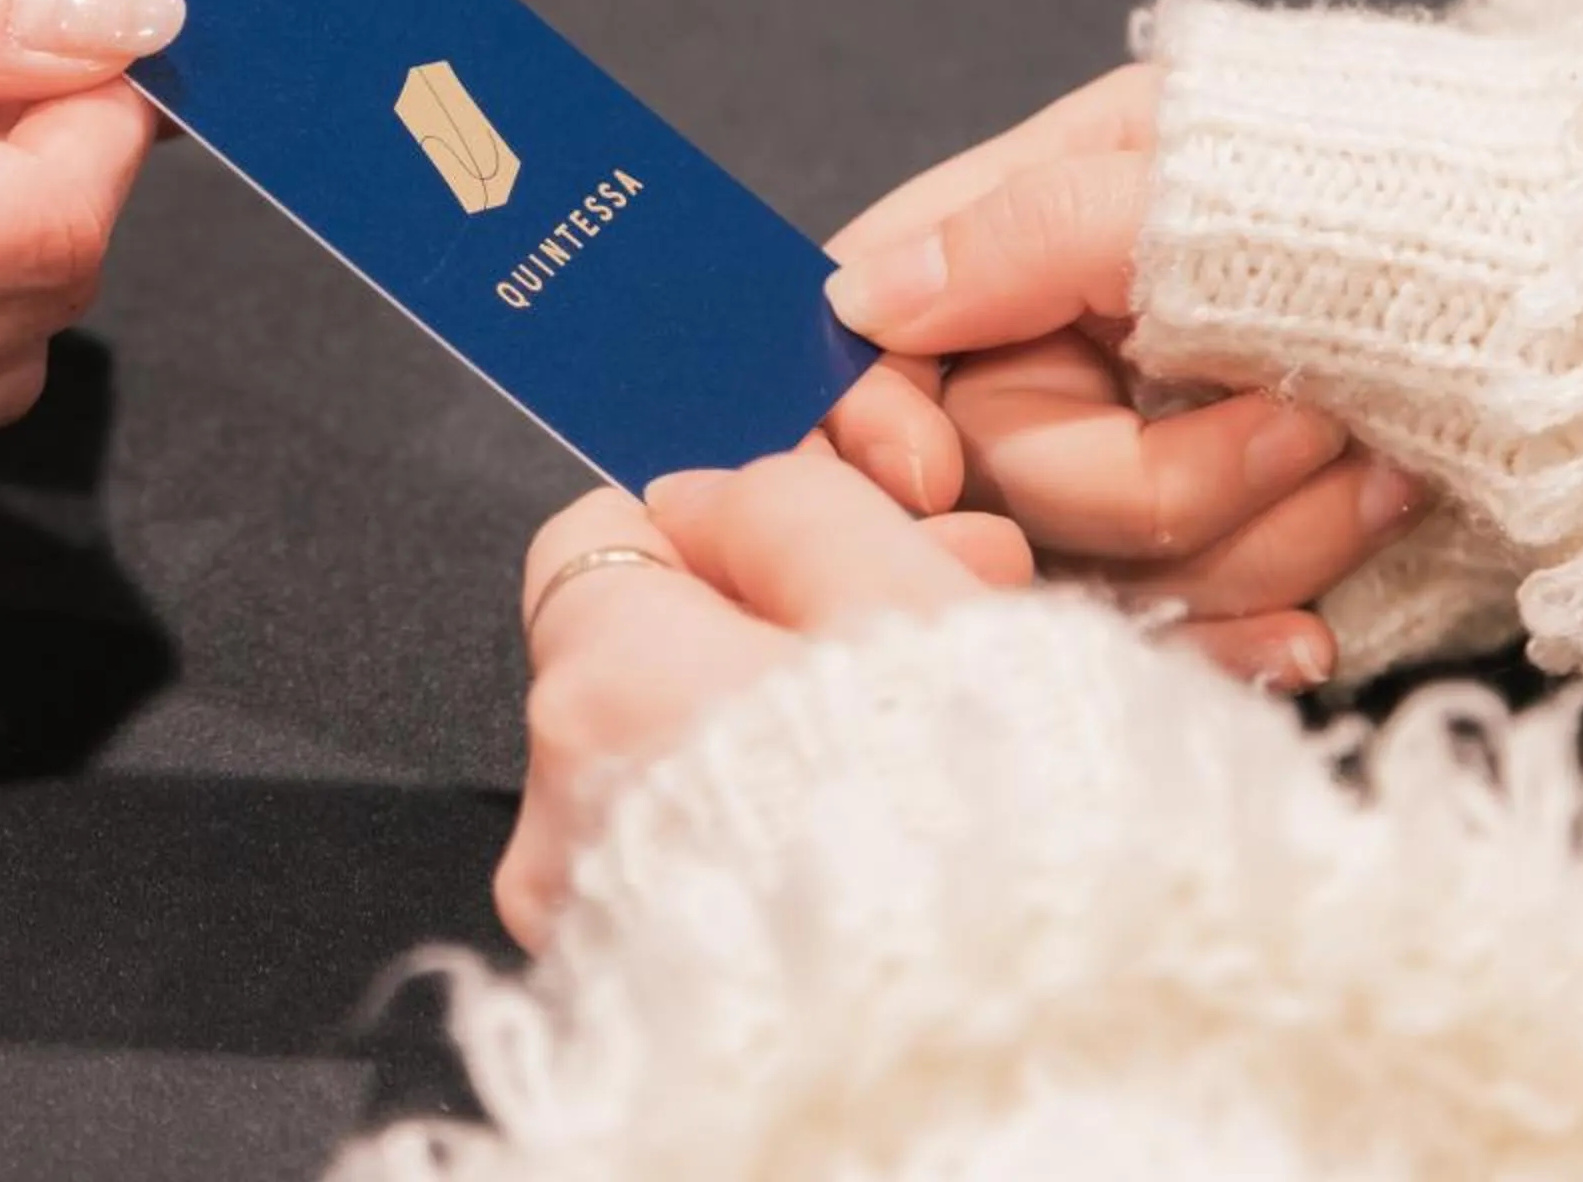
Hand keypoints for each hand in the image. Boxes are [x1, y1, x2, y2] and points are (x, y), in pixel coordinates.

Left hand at [498, 455, 1026, 949]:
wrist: (1018, 1088)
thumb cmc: (975, 852)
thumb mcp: (905, 603)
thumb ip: (792, 509)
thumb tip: (727, 493)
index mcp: (605, 682)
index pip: (600, 534)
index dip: (719, 524)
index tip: (820, 545)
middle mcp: (564, 808)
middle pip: (641, 654)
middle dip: (775, 630)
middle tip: (923, 637)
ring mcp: (596, 919)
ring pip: (677, 766)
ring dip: (784, 739)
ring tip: (927, 755)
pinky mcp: (646, 1000)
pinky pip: (693, 871)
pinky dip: (774, 843)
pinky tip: (886, 852)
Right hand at [818, 68, 1425, 684]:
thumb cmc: (1409, 181)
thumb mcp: (1197, 167)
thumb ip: (1022, 231)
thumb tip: (858, 300)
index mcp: (1018, 243)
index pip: (867, 347)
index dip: (871, 421)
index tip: (928, 468)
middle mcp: (1055, 365)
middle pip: (985, 490)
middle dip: (1143, 483)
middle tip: (1304, 420)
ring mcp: (1133, 472)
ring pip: (1091, 579)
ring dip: (1245, 547)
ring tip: (1380, 472)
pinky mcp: (1211, 568)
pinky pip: (1168, 646)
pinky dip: (1236, 644)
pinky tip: (1311, 631)